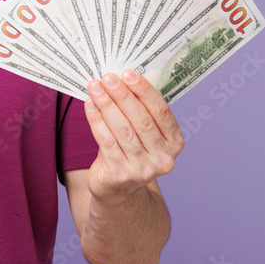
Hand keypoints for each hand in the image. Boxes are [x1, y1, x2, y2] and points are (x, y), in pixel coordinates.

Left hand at [83, 70, 183, 201]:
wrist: (117, 190)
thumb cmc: (129, 152)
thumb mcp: (142, 134)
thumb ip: (139, 110)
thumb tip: (121, 78)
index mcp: (174, 143)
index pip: (161, 112)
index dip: (144, 91)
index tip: (128, 73)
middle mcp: (163, 159)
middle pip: (141, 120)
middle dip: (123, 95)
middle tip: (108, 78)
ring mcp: (143, 170)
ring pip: (122, 130)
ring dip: (107, 104)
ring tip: (95, 87)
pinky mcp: (121, 175)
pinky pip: (106, 141)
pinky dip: (96, 120)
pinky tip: (90, 105)